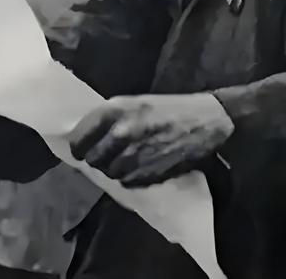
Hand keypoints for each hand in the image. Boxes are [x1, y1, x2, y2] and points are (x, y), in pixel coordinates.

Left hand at [68, 93, 233, 188]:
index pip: (78, 140)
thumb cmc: (172, 108)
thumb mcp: (138, 103)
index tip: (86, 148)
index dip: (81, 147)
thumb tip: (88, 138)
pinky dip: (133, 177)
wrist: (207, 121)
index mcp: (115, 110)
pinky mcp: (146, 173)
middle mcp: (120, 132)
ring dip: (118, 169)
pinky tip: (145, 165)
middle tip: (112, 155)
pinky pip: (128, 182)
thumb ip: (111, 119)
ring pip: (110, 173)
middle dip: (100, 159)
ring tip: (133, 159)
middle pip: (92, 160)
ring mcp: (133, 155)